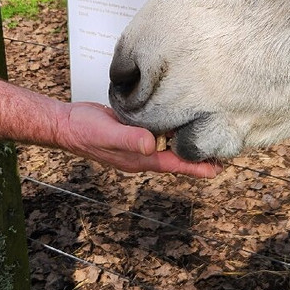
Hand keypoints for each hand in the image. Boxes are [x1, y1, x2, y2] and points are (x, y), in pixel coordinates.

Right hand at [58, 102, 222, 177]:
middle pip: (176, 158)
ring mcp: (138, 145)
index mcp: (139, 159)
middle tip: (223, 151)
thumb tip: (152, 146)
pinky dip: (171, 130)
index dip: (197, 166)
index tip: (219, 168)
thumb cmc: (85, 130)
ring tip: (208, 136)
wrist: (66, 124)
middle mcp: (142, 154)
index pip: (174, 164)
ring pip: (168, 147)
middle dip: (198, 157)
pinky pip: (157, 135)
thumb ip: (129, 139)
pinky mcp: (133, 132)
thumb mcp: (108, 133)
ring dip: (186, 143)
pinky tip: (179, 120)